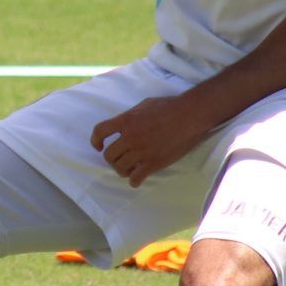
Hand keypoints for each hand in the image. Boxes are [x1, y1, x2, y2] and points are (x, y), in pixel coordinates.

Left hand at [89, 93, 214, 188]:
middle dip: (112, 158)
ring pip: (120, 168)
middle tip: (119, 158)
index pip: (100, 131)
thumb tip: (124, 124)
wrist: (190, 116)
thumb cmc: (170, 106)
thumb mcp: (144, 105)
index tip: (98, 146)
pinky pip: (136, 178)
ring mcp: (141, 151)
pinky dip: (134, 181)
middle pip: (109, 155)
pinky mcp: (153, 163)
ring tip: (129, 168)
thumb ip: (131, 116)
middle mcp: (130, 137)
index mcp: (126, 120)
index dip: (95, 140)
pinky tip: (137, 179)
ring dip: (122, 170)